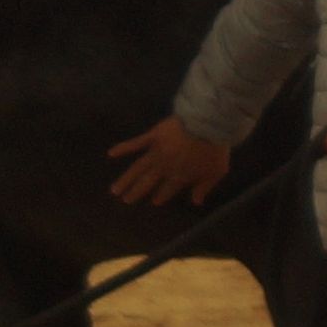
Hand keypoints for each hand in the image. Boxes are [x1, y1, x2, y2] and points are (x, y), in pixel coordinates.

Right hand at [108, 116, 230, 205]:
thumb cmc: (215, 149)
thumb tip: (196, 202)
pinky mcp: (152, 136)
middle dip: (137, 192)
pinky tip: (111, 154)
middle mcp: (164, 168)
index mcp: (179, 177)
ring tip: (114, 190)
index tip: (154, 202)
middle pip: (147, 183)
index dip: (161, 196)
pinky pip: (135, 143)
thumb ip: (204, 187)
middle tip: (126, 200)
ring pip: (137, 169)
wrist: (208, 124)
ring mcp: (156, 152)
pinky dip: (123, 148)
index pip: (167, 190)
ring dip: (125, 180)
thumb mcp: (216, 172)